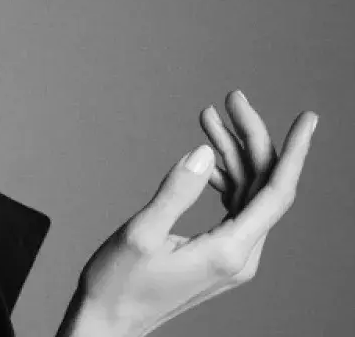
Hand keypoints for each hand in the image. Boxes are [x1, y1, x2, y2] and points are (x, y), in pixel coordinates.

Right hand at [73, 90, 317, 336]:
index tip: (307, 118)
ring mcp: (231, 257)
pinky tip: (205, 159)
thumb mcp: (141, 234)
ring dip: (231, 154)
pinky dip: (223, 176)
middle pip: (262, 186)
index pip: (277, 192)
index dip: (295, 151)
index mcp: (229, 252)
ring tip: (208, 119)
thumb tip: (203, 152)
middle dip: (250, 139)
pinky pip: (234, 208)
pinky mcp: (217, 255)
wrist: (108, 322)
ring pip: (247, 194)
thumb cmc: (118, 285)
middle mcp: (239, 256)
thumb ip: (176, 191)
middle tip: (230, 101)